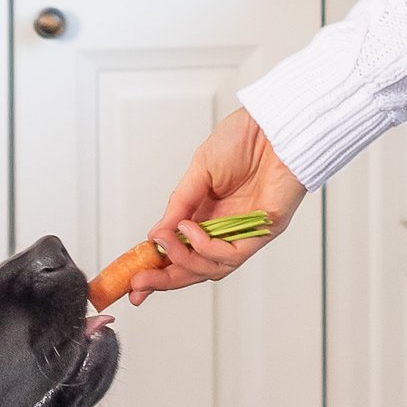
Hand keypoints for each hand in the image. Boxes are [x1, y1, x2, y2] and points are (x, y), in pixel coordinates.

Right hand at [137, 113, 304, 300]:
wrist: (273, 123)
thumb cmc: (243, 138)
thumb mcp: (199, 170)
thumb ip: (180, 204)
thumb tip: (156, 235)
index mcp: (208, 214)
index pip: (182, 250)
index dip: (159, 268)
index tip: (134, 280)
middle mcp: (226, 228)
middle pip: (196, 267)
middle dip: (166, 278)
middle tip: (139, 283)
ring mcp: (245, 232)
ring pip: (213, 266)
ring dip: (184, 260)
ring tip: (165, 242)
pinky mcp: (264, 231)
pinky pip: (233, 253)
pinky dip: (206, 247)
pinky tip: (190, 231)